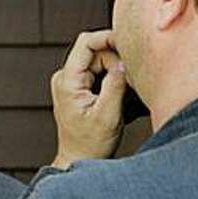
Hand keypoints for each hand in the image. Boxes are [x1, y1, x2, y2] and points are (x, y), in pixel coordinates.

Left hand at [50, 30, 126, 167]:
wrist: (78, 160)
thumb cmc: (90, 144)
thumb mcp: (107, 117)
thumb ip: (115, 87)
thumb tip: (124, 61)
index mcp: (67, 81)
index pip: (87, 42)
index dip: (109, 37)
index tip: (131, 43)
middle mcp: (65, 76)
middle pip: (97, 52)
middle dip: (118, 62)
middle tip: (131, 85)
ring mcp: (71, 81)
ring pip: (101, 61)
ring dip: (117, 73)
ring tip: (125, 96)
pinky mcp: (79, 87)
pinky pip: (100, 72)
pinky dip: (114, 80)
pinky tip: (120, 97)